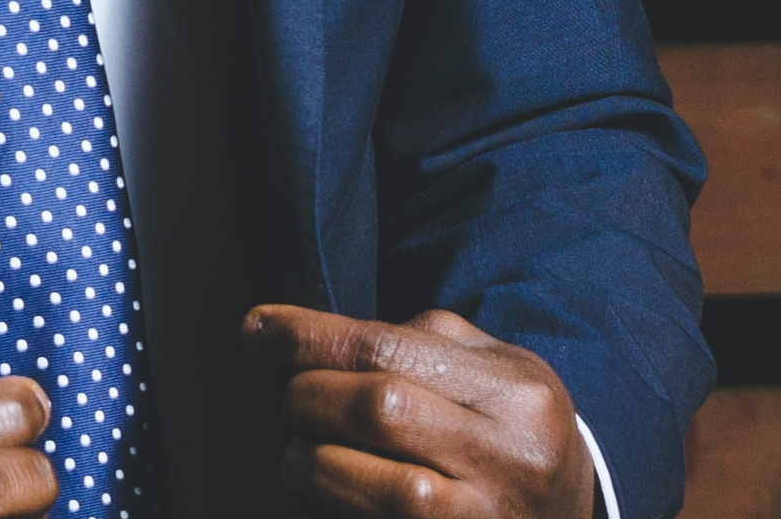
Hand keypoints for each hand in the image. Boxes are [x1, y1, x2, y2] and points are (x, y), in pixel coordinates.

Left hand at [243, 304, 595, 518]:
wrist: (574, 518)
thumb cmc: (511, 432)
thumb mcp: (492, 372)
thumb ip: (417, 341)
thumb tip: (307, 335)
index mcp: (513, 388)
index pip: (387, 348)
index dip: (308, 336)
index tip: (255, 328)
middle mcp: (512, 453)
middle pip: (377, 407)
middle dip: (307, 396)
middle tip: (285, 396)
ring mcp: (493, 516)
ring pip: (380, 482)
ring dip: (313, 461)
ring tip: (298, 450)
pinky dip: (334, 506)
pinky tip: (317, 491)